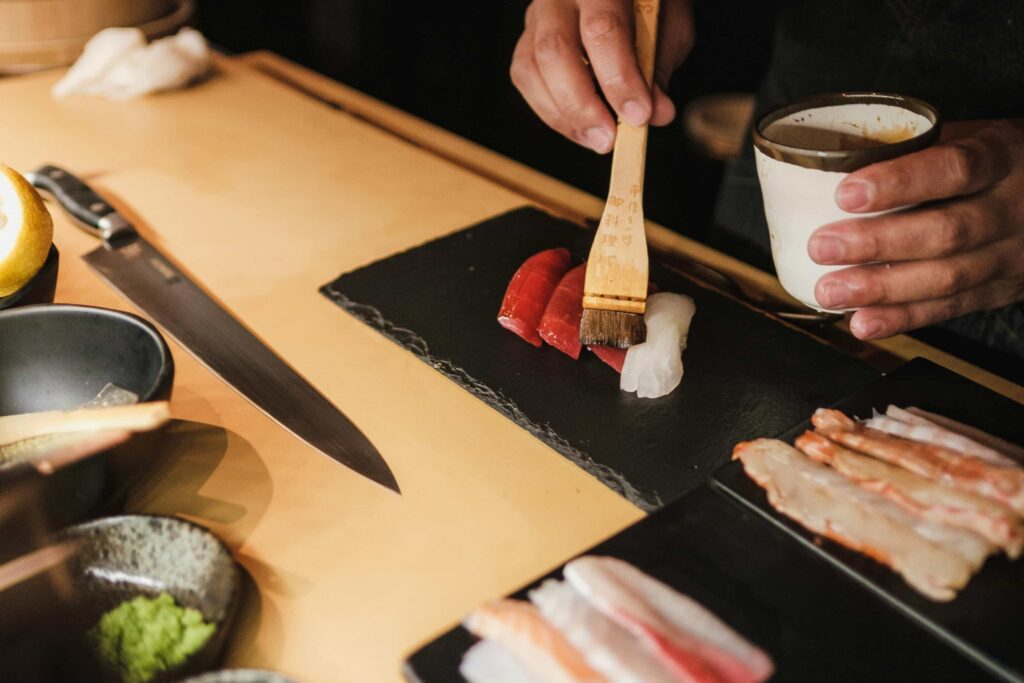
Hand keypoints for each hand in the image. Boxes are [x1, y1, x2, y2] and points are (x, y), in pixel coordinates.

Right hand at [511, 0, 693, 152]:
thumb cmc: (649, 6)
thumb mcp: (669, 26)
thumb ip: (658, 67)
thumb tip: (657, 113)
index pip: (602, 29)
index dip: (619, 78)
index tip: (638, 116)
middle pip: (555, 51)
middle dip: (582, 105)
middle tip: (608, 139)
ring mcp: (537, 16)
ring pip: (530, 69)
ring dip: (562, 115)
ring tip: (595, 140)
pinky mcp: (527, 39)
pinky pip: (525, 78)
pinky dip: (550, 110)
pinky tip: (577, 127)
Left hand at [808, 120, 1023, 339]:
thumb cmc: (996, 163)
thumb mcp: (972, 138)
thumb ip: (918, 150)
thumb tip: (837, 161)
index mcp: (1003, 158)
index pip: (955, 169)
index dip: (900, 182)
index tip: (847, 193)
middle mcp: (1013, 209)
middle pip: (946, 231)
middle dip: (877, 243)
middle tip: (822, 246)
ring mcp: (1010, 256)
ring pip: (946, 278)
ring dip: (881, 289)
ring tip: (830, 290)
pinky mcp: (999, 291)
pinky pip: (949, 309)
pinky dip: (902, 319)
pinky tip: (862, 322)